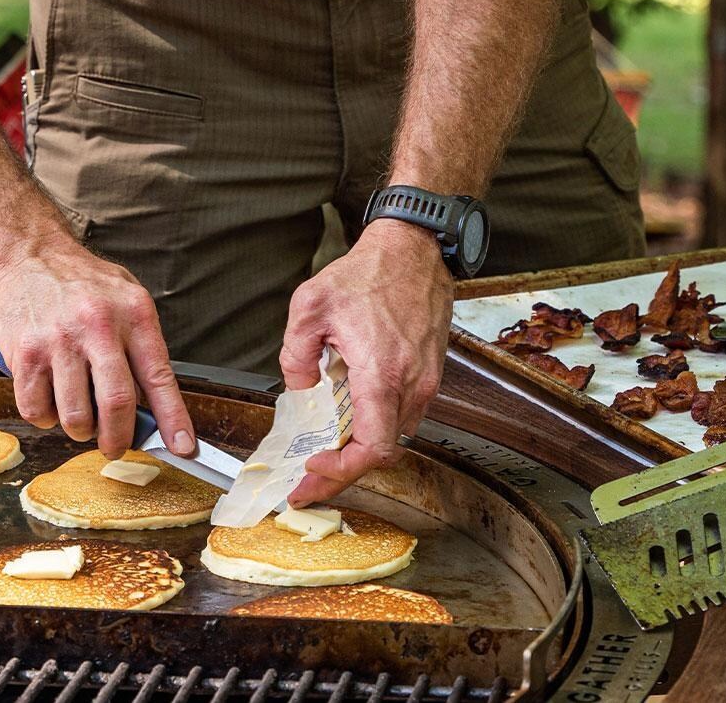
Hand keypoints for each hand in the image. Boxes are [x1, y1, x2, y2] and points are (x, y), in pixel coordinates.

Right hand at [0, 239, 195, 460]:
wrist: (31, 255)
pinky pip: (36, 410)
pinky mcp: (25, 354)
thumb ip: (143, 349)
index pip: (159, 377)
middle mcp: (96, 326)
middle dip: (119, 439)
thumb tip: (156, 408)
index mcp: (132, 314)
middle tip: (115, 446)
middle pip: (116, 403)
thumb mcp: (128, 300)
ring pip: (75, 416)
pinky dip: (46, 416)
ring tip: (80, 413)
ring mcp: (58, 341)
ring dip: (80, 429)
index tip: (182, 447)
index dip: (173, 419)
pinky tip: (51, 397)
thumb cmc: (83, 283)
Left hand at [280, 219, 452, 505]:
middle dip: (343, 471)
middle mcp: (411, 385)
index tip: (312, 474)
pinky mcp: (430, 375)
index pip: (371, 449)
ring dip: (360, 448)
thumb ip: (296, 355)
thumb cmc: (369, 272)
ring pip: (394, 435)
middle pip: (382, 452)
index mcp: (382, 374)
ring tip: (324, 447)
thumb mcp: (310, 306)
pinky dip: (376, 424)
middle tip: (309, 477)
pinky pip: (403, 414)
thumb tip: (298, 390)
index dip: (341, 473)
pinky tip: (349, 415)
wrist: (414, 249)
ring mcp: (426, 382)